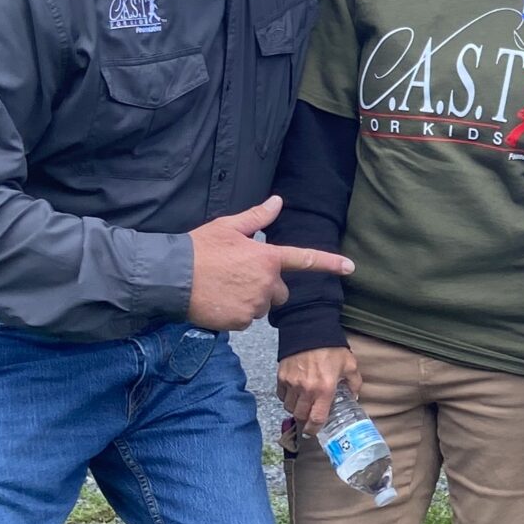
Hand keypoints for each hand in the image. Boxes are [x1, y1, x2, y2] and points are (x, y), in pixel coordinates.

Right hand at [187, 196, 353, 330]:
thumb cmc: (199, 248)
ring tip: (224, 288)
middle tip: (238, 278)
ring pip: (261, 307)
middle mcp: (266, 283)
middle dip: (267, 288)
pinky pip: (245, 320)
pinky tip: (218, 301)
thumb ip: (257, 218)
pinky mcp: (240, 321)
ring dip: (249, 301)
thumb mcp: (228, 227)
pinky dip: (235, 314)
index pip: (304, 260)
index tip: (350, 267)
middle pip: (280, 293)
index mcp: (267, 258)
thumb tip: (277, 202)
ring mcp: (254, 304)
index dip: (329, 263)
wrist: (172, 276)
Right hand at [278, 346, 359, 433]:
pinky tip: (294, 393)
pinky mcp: (281, 376)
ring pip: (289, 407)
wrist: (310, 329)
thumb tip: (354, 397)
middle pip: (300, 415)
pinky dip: (287, 397)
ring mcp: (292, 383)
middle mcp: (306, 389)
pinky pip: (281, 395)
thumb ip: (354, 383)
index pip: (316, 418)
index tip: (314, 432)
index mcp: (325, 389)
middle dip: (305, 419)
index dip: (314, 429)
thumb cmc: (331, 347)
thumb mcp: (350, 365)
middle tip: (310, 416)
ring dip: (296, 408)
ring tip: (303, 403)